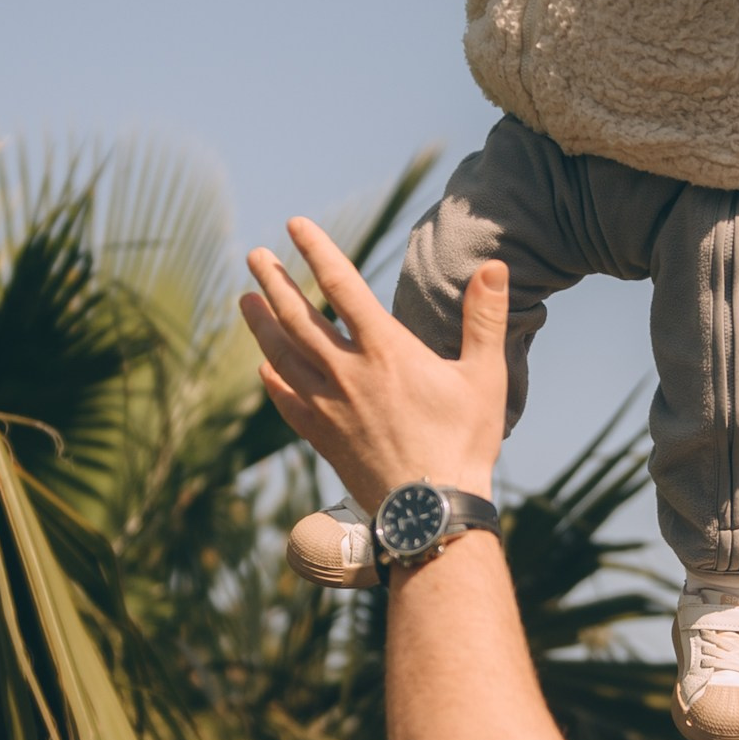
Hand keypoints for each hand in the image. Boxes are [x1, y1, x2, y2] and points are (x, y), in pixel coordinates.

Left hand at [240, 222, 508, 511]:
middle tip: (254, 256)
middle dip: (274, 282)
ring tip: (244, 301)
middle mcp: (348, 373)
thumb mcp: (486, 377)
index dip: (315, 250)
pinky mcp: (322, 439)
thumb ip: (485, 318)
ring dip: (260, 325)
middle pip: (298, 316)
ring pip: (282, 356)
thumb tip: (494, 266)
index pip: (341, 285)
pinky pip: (286, 401)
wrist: (430, 514)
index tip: (295, 225)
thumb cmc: (465, 444)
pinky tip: (262, 369)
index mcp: (386, 350)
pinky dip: (271, 380)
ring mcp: (329, 407)